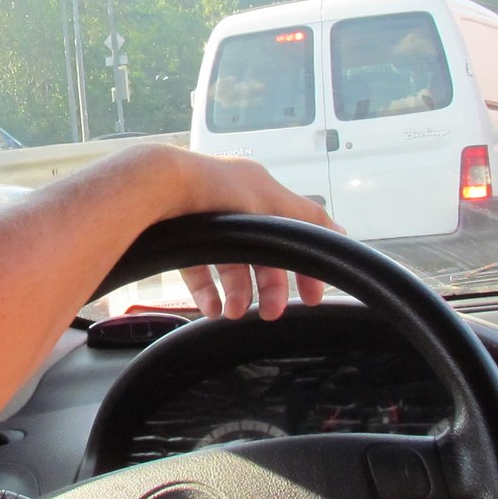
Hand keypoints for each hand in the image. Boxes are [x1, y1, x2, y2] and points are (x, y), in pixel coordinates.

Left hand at [151, 146, 337, 321]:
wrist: (157, 184)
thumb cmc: (214, 186)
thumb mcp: (272, 201)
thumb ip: (308, 220)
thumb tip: (340, 232)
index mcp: (260, 190)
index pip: (294, 228)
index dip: (304, 262)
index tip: (311, 294)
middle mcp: (234, 204)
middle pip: (262, 253)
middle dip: (269, 285)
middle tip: (272, 313)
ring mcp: (206, 220)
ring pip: (231, 264)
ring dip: (238, 292)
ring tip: (235, 313)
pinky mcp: (179, 235)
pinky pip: (198, 269)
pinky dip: (208, 290)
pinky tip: (213, 308)